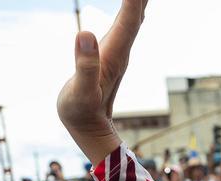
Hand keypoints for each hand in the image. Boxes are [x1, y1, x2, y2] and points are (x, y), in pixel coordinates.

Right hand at [56, 0, 145, 161]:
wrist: (88, 128)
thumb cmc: (81, 112)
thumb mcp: (81, 93)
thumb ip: (85, 66)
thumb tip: (85, 34)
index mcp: (115, 56)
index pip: (130, 20)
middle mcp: (122, 51)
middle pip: (138, 15)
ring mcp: (118, 51)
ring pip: (134, 18)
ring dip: (139, 1)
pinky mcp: (111, 53)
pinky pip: (125, 24)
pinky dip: (130, 9)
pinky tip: (133, 4)